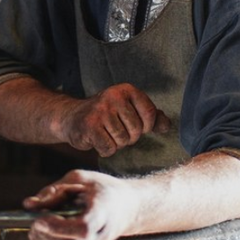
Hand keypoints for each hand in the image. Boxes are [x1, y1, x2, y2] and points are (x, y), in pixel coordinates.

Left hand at [23, 169, 141, 239]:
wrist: (128, 207)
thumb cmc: (103, 190)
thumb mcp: (81, 179)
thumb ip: (55, 190)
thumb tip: (29, 204)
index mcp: (103, 212)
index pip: (82, 228)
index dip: (59, 226)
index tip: (40, 218)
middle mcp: (99, 235)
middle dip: (45, 234)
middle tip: (33, 219)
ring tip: (36, 223)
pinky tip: (40, 231)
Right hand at [55, 83, 170, 156]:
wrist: (72, 118)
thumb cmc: (106, 115)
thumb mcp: (129, 110)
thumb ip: (151, 116)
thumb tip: (167, 126)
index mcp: (127, 90)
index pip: (150, 114)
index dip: (146, 127)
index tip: (134, 125)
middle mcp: (113, 96)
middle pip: (137, 130)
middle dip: (128, 137)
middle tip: (115, 129)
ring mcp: (100, 111)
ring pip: (123, 141)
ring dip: (116, 143)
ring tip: (105, 133)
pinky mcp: (89, 126)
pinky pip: (109, 148)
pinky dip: (105, 150)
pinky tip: (97, 139)